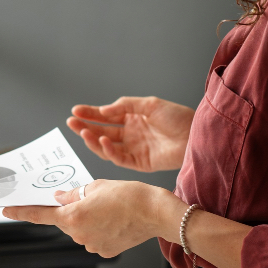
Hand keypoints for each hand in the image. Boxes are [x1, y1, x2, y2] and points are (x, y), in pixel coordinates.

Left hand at [2, 180, 167, 257]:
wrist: (157, 213)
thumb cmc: (129, 196)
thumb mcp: (96, 186)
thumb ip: (73, 194)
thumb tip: (59, 198)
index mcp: (72, 217)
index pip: (39, 215)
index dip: (20, 212)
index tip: (5, 211)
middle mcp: (78, 235)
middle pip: (65, 221)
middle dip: (73, 210)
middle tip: (93, 199)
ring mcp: (91, 246)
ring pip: (81, 230)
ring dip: (89, 220)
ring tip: (110, 209)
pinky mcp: (105, 251)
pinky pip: (95, 238)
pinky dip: (101, 230)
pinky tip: (115, 221)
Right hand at [67, 96, 193, 171]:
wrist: (196, 135)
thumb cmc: (178, 117)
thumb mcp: (150, 104)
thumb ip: (125, 106)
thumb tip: (103, 110)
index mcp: (133, 118)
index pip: (106, 117)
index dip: (90, 114)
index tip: (75, 111)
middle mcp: (131, 134)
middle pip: (102, 131)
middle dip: (85, 127)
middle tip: (71, 122)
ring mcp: (134, 149)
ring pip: (107, 146)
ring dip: (93, 140)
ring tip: (83, 133)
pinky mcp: (139, 163)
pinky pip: (119, 158)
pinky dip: (109, 151)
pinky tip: (103, 141)